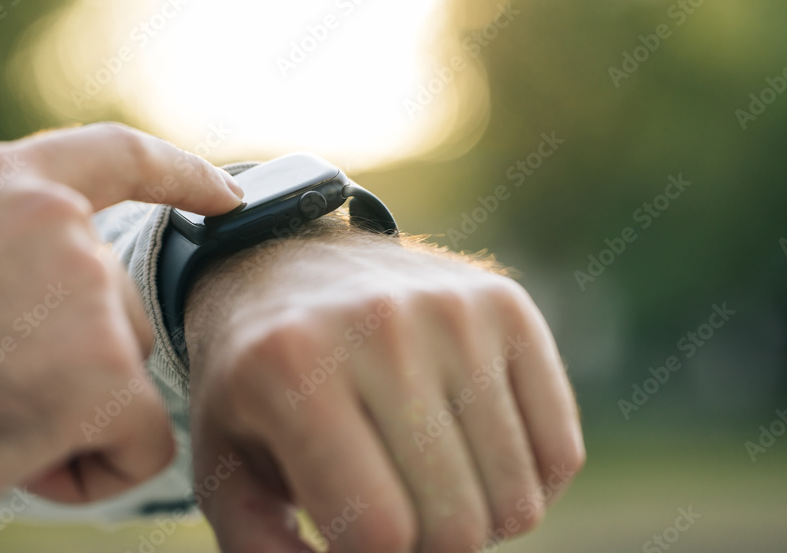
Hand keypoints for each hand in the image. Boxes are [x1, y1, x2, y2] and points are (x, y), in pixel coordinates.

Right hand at [0, 123, 243, 517]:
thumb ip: (6, 248)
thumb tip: (85, 292)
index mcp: (3, 184)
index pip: (118, 158)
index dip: (181, 174)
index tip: (228, 196)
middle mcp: (58, 225)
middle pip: (118, 308)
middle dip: (72, 359)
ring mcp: (88, 295)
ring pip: (123, 375)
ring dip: (71, 410)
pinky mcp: (108, 374)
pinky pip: (141, 441)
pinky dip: (96, 467)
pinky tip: (21, 462)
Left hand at [185, 223, 583, 551]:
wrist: (288, 263)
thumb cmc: (256, 381)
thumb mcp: (224, 463)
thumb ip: (262, 549)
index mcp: (293, 368)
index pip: (380, 531)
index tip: (355, 538)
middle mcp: (381, 328)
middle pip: (457, 524)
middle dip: (428, 548)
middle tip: (395, 515)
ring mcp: (456, 310)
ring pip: (518, 499)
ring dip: (479, 520)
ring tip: (429, 484)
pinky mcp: (510, 306)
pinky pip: (561, 453)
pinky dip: (528, 484)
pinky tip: (477, 459)